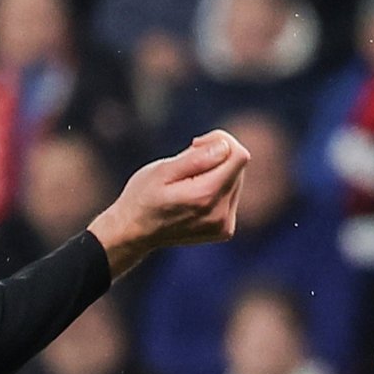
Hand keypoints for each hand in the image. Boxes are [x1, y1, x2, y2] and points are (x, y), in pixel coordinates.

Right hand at [88, 129, 249, 277]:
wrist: (135, 232)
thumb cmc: (143, 196)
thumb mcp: (162, 171)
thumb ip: (196, 158)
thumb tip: (225, 147)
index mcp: (205, 196)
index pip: (239, 155)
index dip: (220, 141)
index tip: (195, 145)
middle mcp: (220, 214)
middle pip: (238, 166)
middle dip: (217, 157)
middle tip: (186, 164)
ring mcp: (224, 225)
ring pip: (236, 180)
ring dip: (216, 173)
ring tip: (187, 182)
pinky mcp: (224, 230)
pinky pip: (231, 196)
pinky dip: (216, 189)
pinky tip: (194, 196)